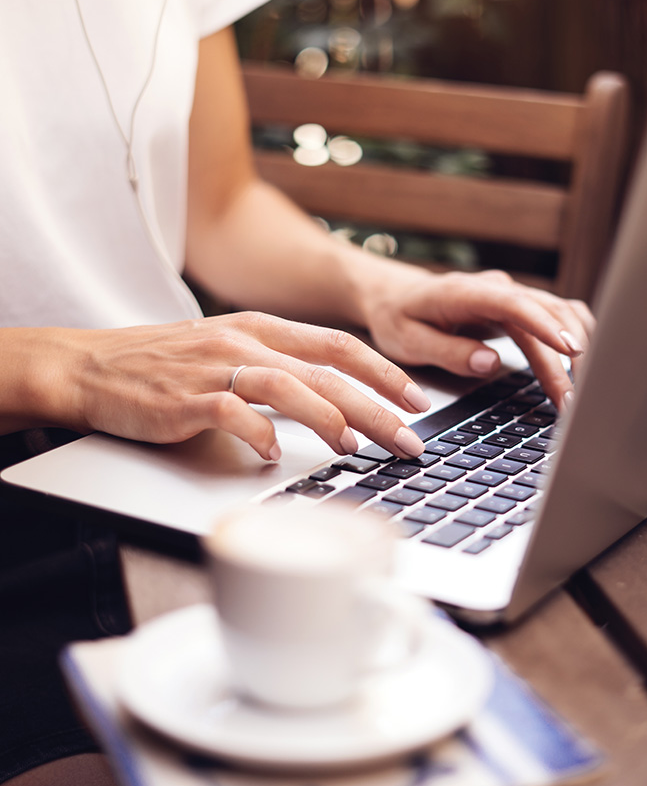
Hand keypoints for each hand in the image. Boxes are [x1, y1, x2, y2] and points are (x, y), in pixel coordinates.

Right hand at [45, 313, 430, 460]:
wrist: (89, 367)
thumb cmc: (163, 367)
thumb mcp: (228, 351)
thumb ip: (277, 368)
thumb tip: (334, 401)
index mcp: (260, 328)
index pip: (339, 345)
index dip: (385, 372)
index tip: (418, 400)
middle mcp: (244, 342)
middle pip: (328, 370)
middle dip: (378, 406)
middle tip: (410, 438)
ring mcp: (215, 368)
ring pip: (289, 386)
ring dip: (329, 419)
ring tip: (355, 447)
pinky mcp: (186, 399)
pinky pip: (233, 414)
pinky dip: (259, 436)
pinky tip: (273, 457)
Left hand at [359, 266, 594, 411]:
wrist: (396, 295)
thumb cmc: (399, 317)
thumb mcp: (407, 340)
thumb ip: (448, 350)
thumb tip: (488, 363)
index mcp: (465, 292)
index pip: (515, 305)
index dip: (545, 326)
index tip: (571, 350)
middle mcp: (495, 287)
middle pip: (545, 315)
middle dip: (564, 360)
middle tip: (572, 403)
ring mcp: (511, 293)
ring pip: (559, 312)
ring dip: (577, 349)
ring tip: (583, 392)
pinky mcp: (519, 305)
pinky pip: (557, 312)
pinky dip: (575, 333)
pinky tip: (586, 361)